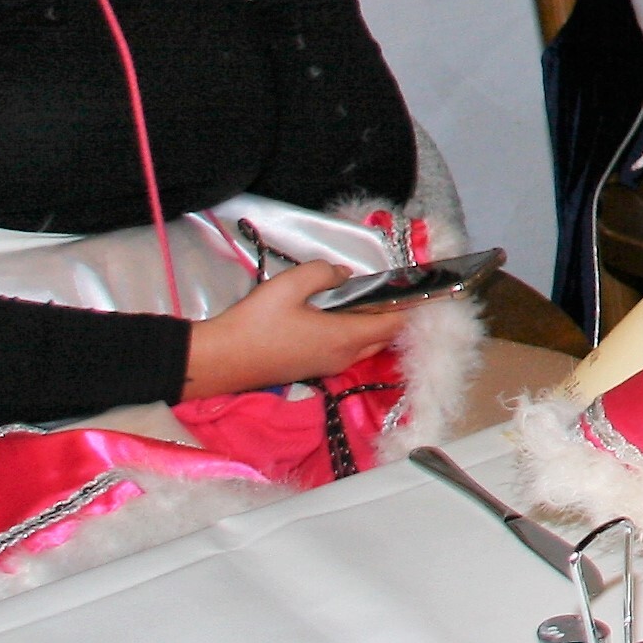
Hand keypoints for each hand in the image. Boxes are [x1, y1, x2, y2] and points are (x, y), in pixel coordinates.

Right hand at [181, 262, 392, 398]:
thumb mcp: (290, 285)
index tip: (422, 289)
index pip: (394, 324)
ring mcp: (328, 367)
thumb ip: (324, 273)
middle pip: (384, 337)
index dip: (411, 307)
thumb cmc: (256, 322)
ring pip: (365, 345)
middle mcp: (344, 357)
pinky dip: (352, 333)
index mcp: (345, 337)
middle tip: (389, 288)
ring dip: (371, 324)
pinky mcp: (313, 369)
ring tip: (364, 297)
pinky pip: (346, 350)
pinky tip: (337, 314)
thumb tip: (344, 274)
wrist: (220, 360)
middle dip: (392, 314)